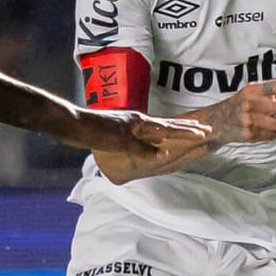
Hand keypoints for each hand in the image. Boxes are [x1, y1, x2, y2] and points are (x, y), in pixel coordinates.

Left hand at [66, 106, 209, 158]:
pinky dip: (155, 136)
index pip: (168, 128)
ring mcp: (128, 124)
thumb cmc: (95, 132)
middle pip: (166, 124)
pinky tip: (153, 139)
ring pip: (156, 127)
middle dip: (185, 127)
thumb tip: (164, 155)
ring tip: (184, 130)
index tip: (204, 131)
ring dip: (171, 130)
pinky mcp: (119, 129)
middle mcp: (136, 121)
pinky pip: (144, 133)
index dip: (186, 132)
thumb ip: (142, 149)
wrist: (72, 124)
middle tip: (202, 127)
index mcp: (139, 123)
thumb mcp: (120, 142)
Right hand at [208, 78, 275, 144]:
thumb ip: (272, 91)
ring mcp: (249, 120)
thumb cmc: (240, 104)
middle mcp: (250, 103)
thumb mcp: (252, 92)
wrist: (216, 121)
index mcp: (253, 89)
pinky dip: (275, 132)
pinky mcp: (249, 134)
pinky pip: (272, 135)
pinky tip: (268, 129)